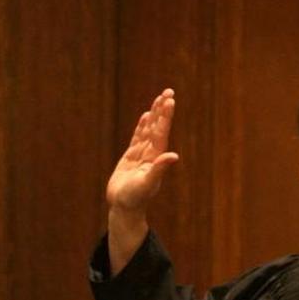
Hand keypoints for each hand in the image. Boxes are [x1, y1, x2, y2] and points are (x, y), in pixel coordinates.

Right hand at [106, 89, 178, 271]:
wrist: (124, 208)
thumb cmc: (135, 198)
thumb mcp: (147, 183)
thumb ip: (159, 169)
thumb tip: (174, 156)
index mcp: (155, 158)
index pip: (161, 132)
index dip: (165, 116)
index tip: (170, 100)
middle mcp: (151, 154)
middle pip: (157, 127)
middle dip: (162, 110)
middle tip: (168, 91)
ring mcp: (141, 155)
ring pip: (148, 130)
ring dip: (154, 115)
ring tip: (159, 99)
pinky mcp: (131, 158)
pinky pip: (138, 138)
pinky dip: (142, 127)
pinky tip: (146, 117)